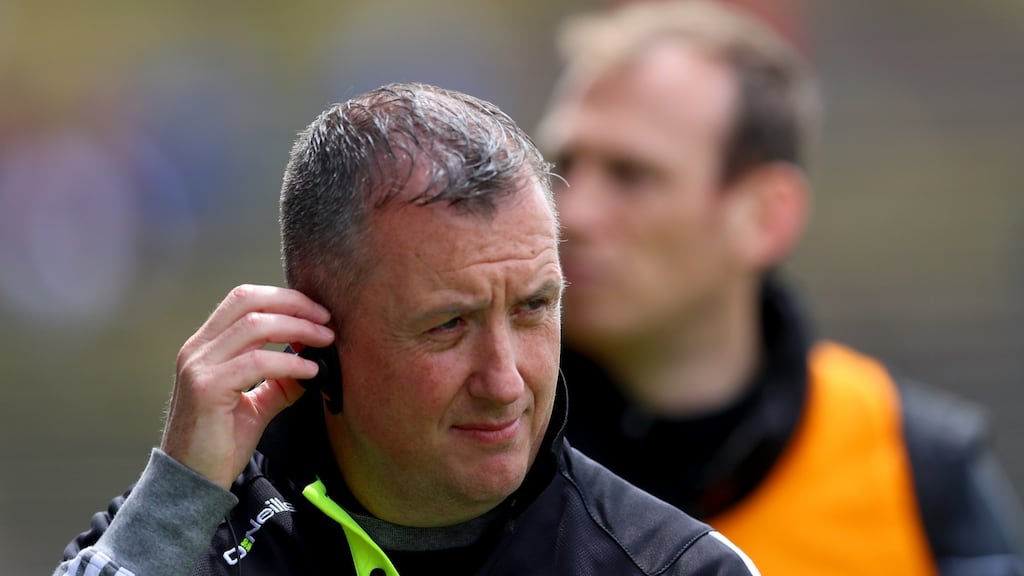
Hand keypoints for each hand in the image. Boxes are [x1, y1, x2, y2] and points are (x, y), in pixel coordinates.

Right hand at [160, 284, 334, 488]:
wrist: (192, 483)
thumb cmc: (219, 444)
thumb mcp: (256, 404)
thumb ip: (280, 381)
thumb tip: (314, 362)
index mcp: (206, 347)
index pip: (243, 299)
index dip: (283, 298)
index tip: (316, 311)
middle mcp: (198, 350)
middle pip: (248, 300)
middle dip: (294, 303)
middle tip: (326, 318)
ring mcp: (199, 367)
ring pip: (254, 325)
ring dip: (298, 328)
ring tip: (324, 340)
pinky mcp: (207, 389)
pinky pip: (257, 362)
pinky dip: (289, 362)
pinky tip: (310, 370)